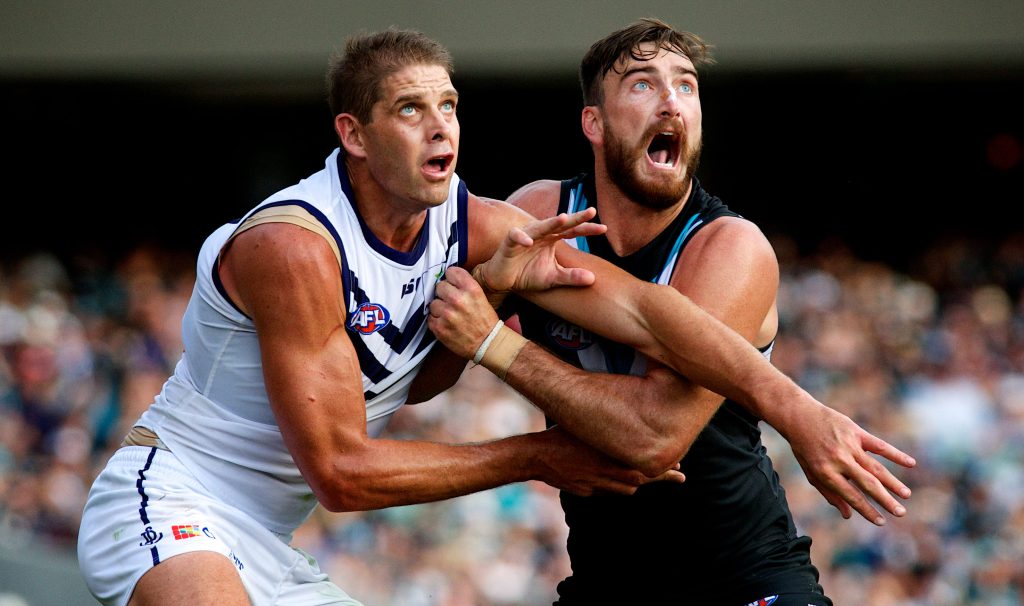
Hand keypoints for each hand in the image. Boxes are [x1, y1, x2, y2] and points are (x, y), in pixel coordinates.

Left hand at [428, 267, 499, 358]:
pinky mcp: (439, 327)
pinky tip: (447, 324)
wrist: (487, 343)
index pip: (451, 272)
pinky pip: (430, 317)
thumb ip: (464, 286)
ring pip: (433, 303)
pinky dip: (436, 321)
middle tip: (452, 302)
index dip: (451, 279)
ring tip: (450, 315)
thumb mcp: (480, 296)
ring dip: (439, 308)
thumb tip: (447, 278)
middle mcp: (458, 299)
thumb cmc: (484, 320)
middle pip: (439, 286)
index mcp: (471, 289)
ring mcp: (447, 314)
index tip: (453, 284)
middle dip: (444, 294)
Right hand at [474, 208, 606, 292]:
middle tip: (592, 211)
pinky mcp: (509, 242)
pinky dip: (521, 238)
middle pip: (560, 224)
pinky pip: (515, 237)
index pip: (572, 231)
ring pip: (539, 226)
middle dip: (575, 218)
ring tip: (563, 218)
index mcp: (552, 239)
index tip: (604, 228)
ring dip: (550, 222)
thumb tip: (593, 279)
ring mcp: (525, 235)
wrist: (503, 280)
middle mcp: (541, 234)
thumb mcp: (552, 278)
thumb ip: (571, 277)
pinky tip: (529, 241)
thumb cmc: (527, 275)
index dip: (587, 229)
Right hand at [535, 426, 684, 496]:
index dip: (663, 468)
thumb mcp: (587, 425)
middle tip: (680, 476)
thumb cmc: (561, 434)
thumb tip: (631, 420)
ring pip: (625, 488)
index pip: (643, 467)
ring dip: (637, 481)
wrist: (536, 455)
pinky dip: (615, 484)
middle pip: (640, 480)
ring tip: (652, 475)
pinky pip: (606, 491)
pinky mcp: (585, 491)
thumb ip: (608, 429)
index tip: (680, 466)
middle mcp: (605, 474)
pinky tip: (618, 477)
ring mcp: (595, 486)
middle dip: (661, 478)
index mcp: (608, 458)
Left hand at [785, 404, 915, 524]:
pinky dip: (896, 454)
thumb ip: (830, 493)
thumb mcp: (811, 473)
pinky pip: (879, 446)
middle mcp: (839, 460)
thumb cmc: (805, 449)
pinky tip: (911, 463)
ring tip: (906, 495)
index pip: (851, 496)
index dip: (867, 510)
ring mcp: (849, 445)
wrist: (799, 417)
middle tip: (901, 513)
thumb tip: (848, 515)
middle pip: (868, 484)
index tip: (881, 522)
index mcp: (826, 473)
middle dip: (885, 500)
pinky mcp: (856, 432)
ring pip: (876, 467)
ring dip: (893, 482)